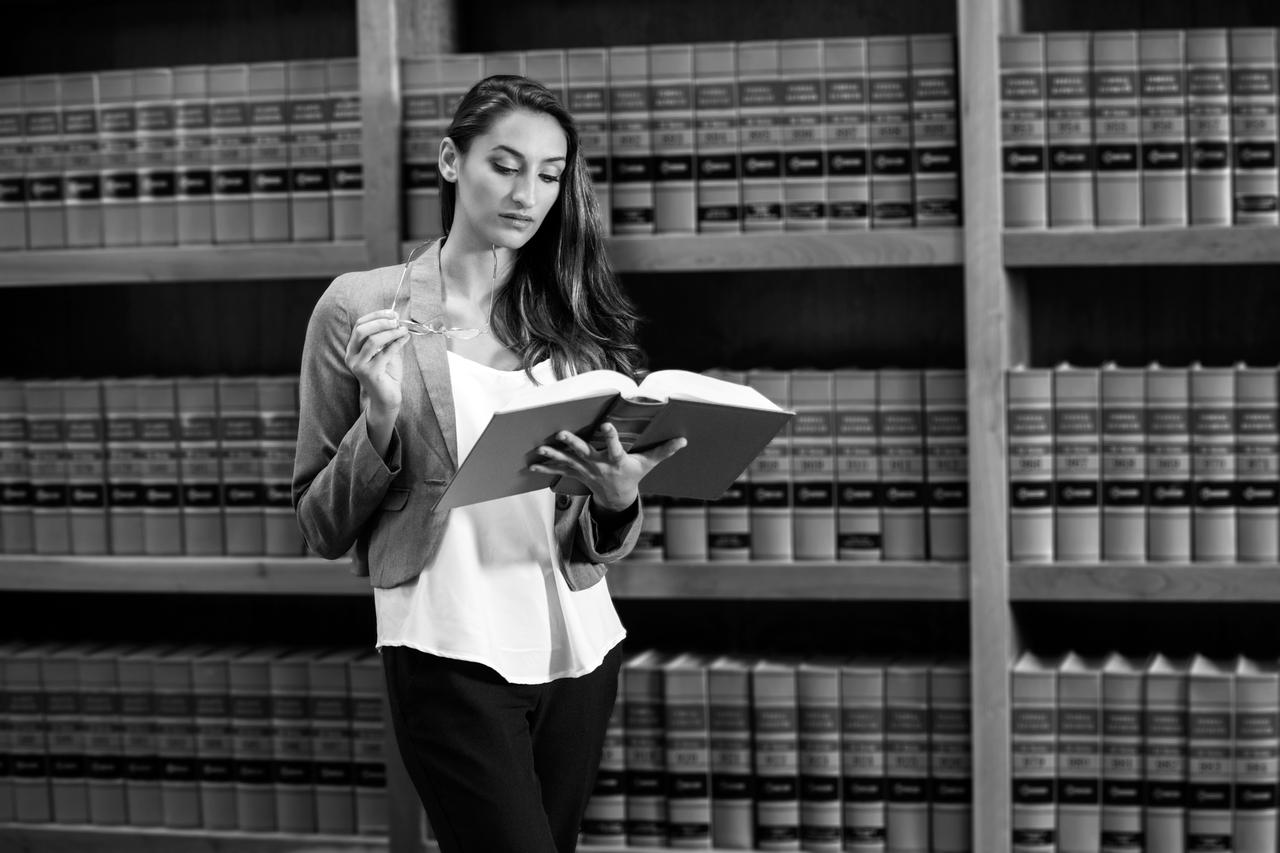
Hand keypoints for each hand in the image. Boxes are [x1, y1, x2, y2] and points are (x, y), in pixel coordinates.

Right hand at [346, 309, 409, 415]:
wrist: (386, 398)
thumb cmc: (386, 374)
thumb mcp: (384, 351)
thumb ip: (387, 337)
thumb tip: (397, 320)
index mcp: (352, 349)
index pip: (359, 325)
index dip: (376, 316)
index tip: (392, 313)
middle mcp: (351, 356)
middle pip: (362, 330)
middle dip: (381, 322)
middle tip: (397, 320)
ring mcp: (359, 365)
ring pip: (373, 341)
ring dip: (391, 332)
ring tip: (403, 330)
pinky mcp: (370, 373)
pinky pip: (385, 353)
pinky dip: (397, 343)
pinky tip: (405, 338)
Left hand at [529, 423, 686, 511]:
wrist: (617, 499)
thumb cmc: (633, 475)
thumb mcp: (649, 464)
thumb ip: (663, 451)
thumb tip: (683, 441)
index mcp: (616, 461)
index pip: (615, 447)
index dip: (611, 436)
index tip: (606, 425)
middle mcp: (599, 466)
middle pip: (584, 453)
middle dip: (572, 444)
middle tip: (561, 434)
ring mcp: (585, 470)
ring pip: (567, 461)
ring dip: (552, 455)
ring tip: (539, 448)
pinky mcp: (577, 473)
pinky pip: (559, 470)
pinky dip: (545, 467)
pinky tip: (530, 464)